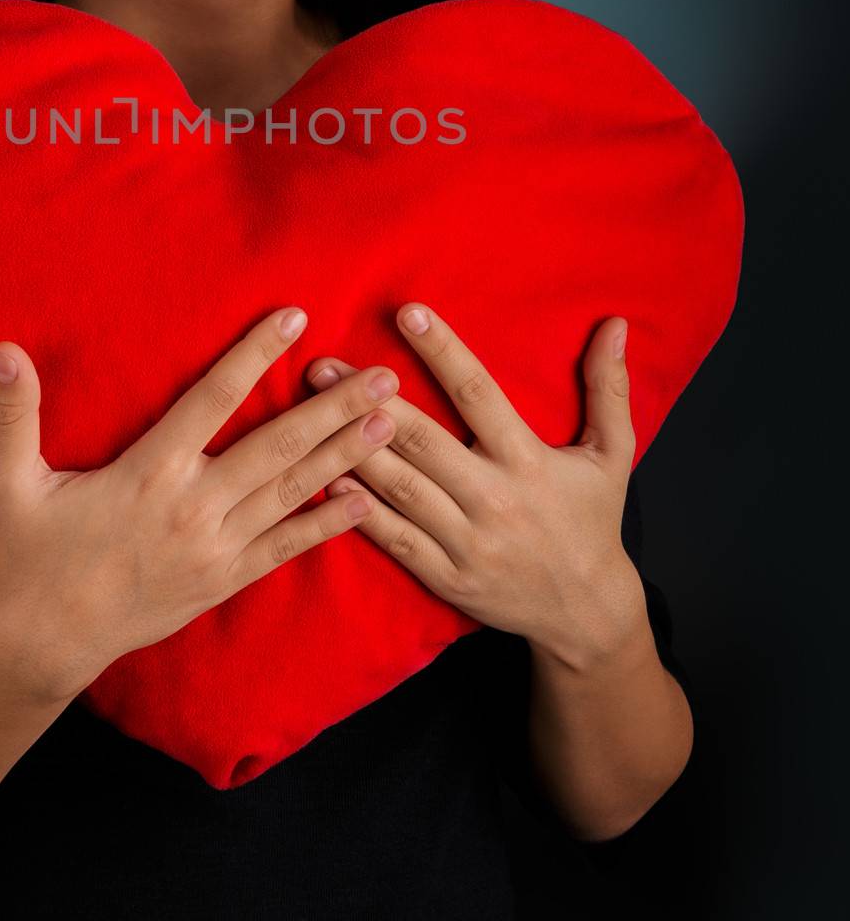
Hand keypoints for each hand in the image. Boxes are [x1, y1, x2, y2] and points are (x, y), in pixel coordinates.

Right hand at [0, 306, 402, 701]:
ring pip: (293, 493)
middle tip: (385, 375)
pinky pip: (287, 548)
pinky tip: (367, 502)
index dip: (255, 354)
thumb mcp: (15, 481)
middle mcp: (194, 505)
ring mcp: (216, 547)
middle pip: (277, 446)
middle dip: (335, 408)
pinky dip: (328, 524)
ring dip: (347, 455)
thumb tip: (5, 348)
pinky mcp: (225, 580)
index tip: (296, 317)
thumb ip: (16, 414)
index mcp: (150, 471)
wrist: (49, 642)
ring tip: (392, 423)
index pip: (212, 398)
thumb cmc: (35, 554)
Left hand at [305, 305, 644, 665]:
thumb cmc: (592, 520)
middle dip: (368, 400)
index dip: (442, 351)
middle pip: (421, 440)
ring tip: (309, 408)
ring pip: (398, 487)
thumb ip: (608, 388)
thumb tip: (617, 324)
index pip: (478, 393)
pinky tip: (321, 477)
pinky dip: (355, 509)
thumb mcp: (612, 455)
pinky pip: (392, 538)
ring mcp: (465, 542)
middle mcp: (494, 499)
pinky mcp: (444, 576)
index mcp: (528, 461)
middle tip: (323, 364)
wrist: (585, 612)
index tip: (407, 312)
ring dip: (348, 446)